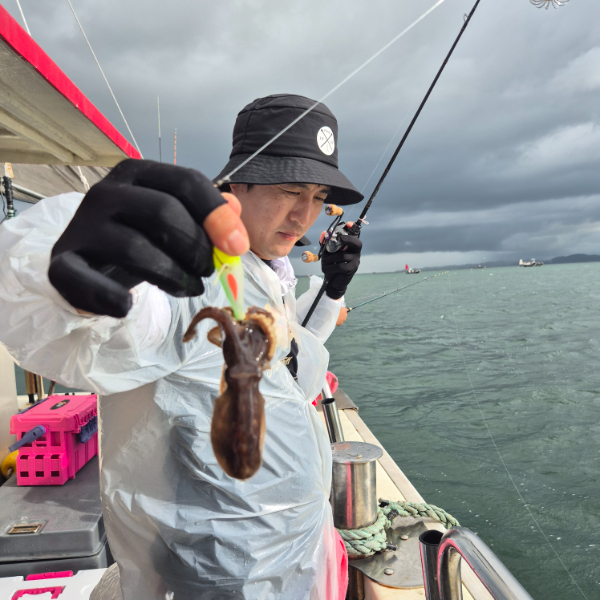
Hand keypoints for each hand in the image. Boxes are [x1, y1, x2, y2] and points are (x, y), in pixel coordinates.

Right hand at [48, 159, 248, 317]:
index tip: (238, 247)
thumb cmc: (141, 238)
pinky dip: (114, 299)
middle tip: (208, 271)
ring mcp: (82, 226)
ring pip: (137, 249)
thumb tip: (235, 210)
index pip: (186, 181)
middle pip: (164, 212)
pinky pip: (89, 283)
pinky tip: (127, 305)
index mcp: (136, 173)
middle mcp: (105, 192)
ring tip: (190, 288)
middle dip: (197, 247)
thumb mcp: (176, 222)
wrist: (90, 264)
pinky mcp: (63, 263)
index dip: (217, 215)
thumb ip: (206, 216)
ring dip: (174, 276)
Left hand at [321, 233, 361, 299]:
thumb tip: (323, 233)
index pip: (355, 235)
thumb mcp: (326, 253)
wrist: (332, 282)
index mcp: (350, 246)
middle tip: (339, 239)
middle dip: (348, 239)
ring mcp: (355, 261)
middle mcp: (355, 252)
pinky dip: (331, 267)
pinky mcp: (352, 269)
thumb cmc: (331, 266)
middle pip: (356, 243)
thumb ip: (325, 244)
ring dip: (331, 259)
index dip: (353, 229)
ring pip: (343, 256)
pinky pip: (341, 266)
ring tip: (325, 263)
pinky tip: (327, 269)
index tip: (348, 224)